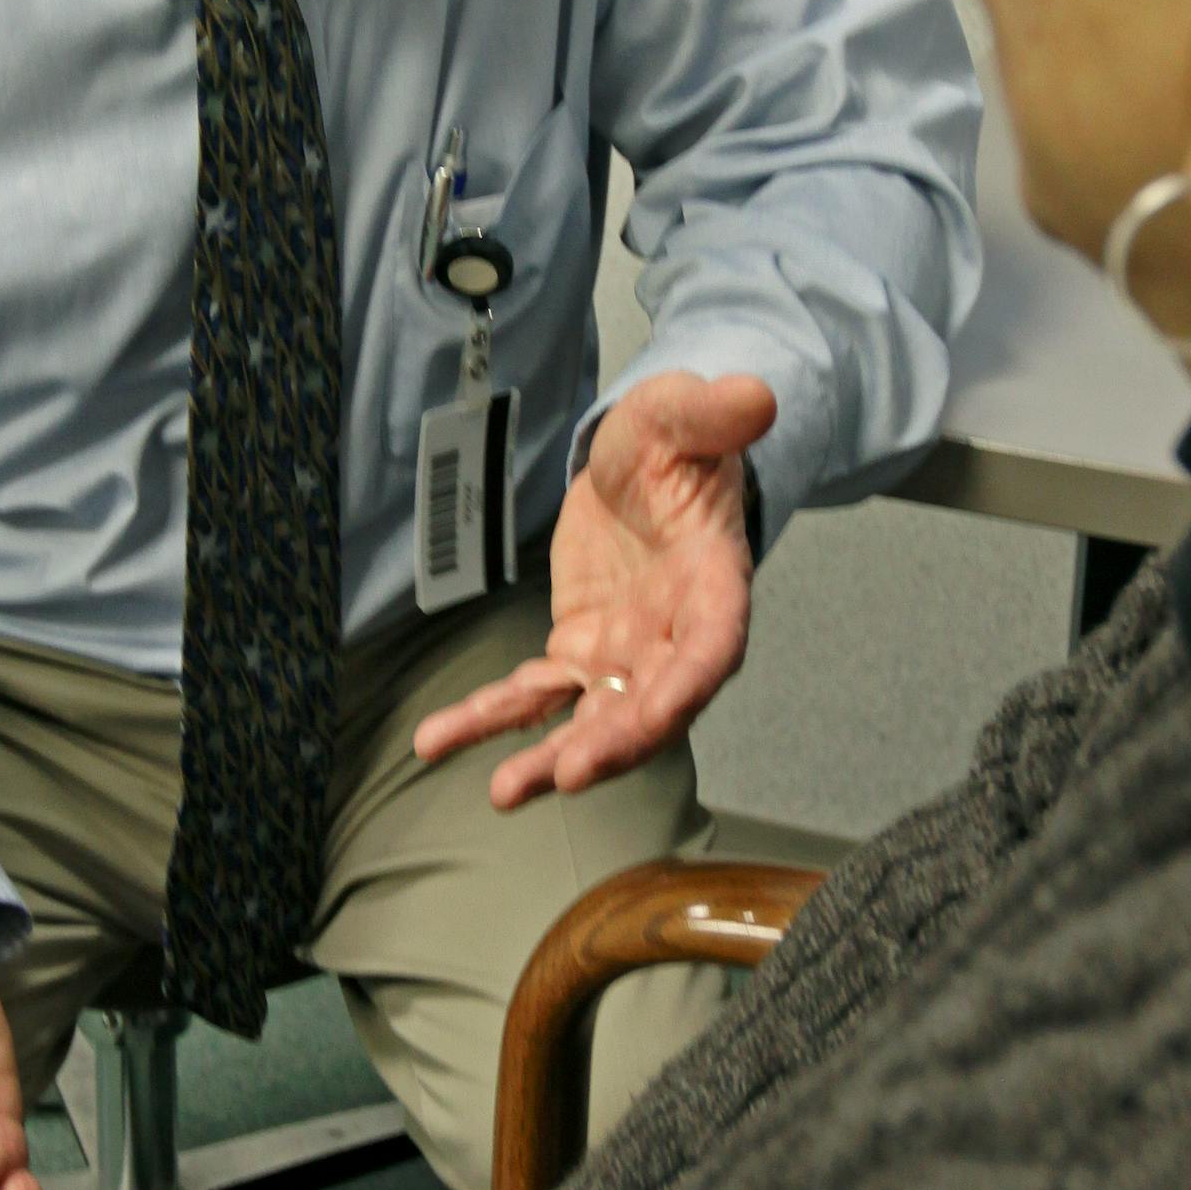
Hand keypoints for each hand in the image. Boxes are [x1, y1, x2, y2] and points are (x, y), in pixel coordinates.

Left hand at [415, 370, 775, 810]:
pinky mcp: (578, 655)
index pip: (711, 650)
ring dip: (547, 757)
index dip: (685, 690)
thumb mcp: (683, 413)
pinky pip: (531, 697)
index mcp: (714, 586)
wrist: (645, 464)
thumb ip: (713, 414)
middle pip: (650, 707)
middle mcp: (675, 639)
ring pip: (588, 720)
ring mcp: (625, 656)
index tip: (655, 722)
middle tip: (566, 776)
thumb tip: (755, 397)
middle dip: (612, 745)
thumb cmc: (676, 442)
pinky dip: (486, 721)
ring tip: (503, 792)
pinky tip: (435, 743)